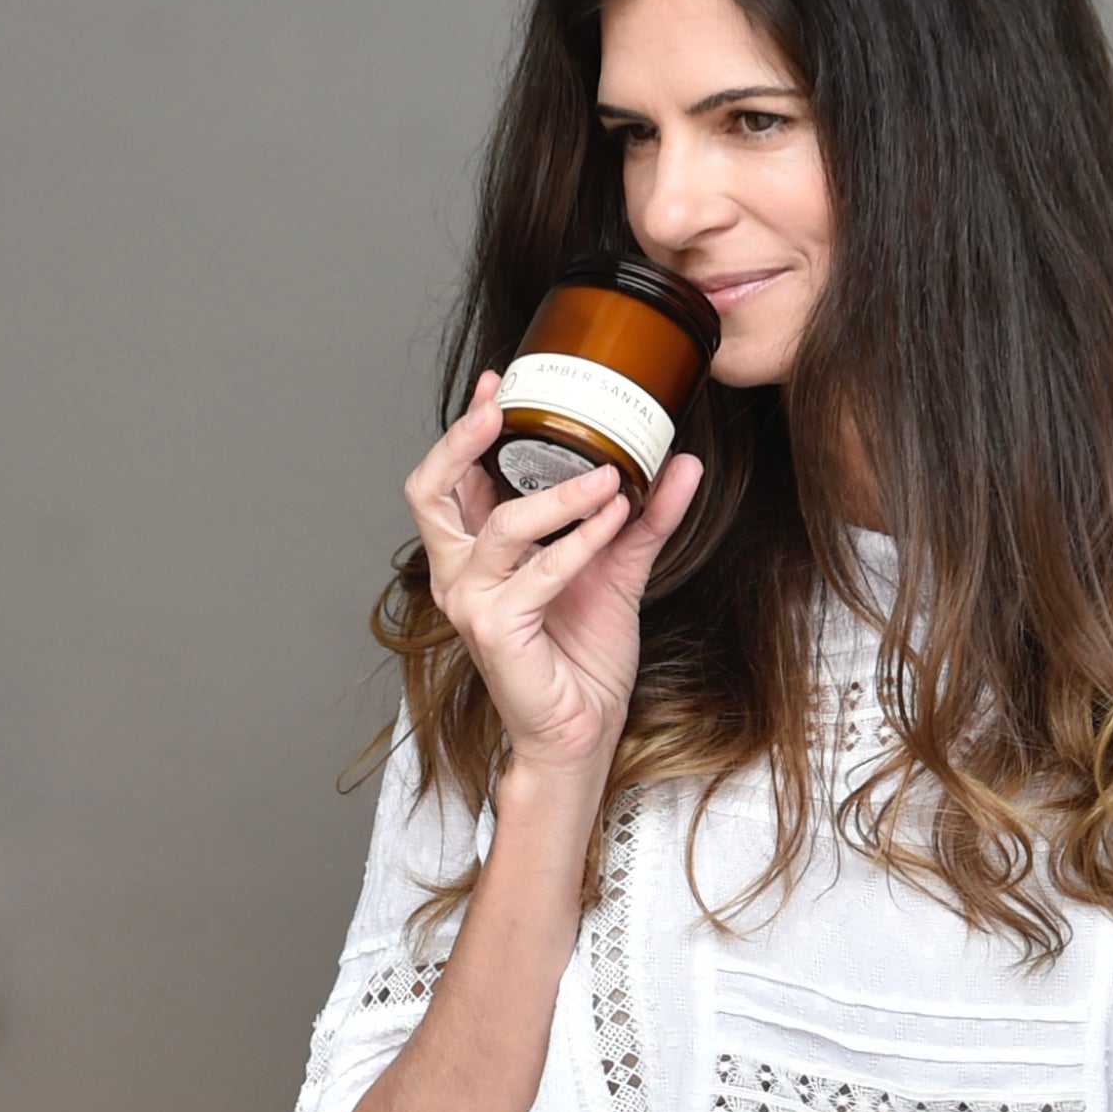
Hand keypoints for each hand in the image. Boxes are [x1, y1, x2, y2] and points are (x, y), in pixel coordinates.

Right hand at [403, 371, 702, 775]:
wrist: (582, 729)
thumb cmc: (582, 656)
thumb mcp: (618, 570)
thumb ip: (646, 517)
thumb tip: (681, 463)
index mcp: (478, 553)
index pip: (452, 478)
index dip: (467, 427)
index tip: (497, 382)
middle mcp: (460, 574)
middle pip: (430, 492)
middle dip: (462, 441)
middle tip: (503, 406)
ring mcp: (472, 604)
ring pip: (498, 526)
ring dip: (558, 495)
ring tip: (607, 477)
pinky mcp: (496, 631)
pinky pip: (539, 572)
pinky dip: (580, 541)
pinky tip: (613, 519)